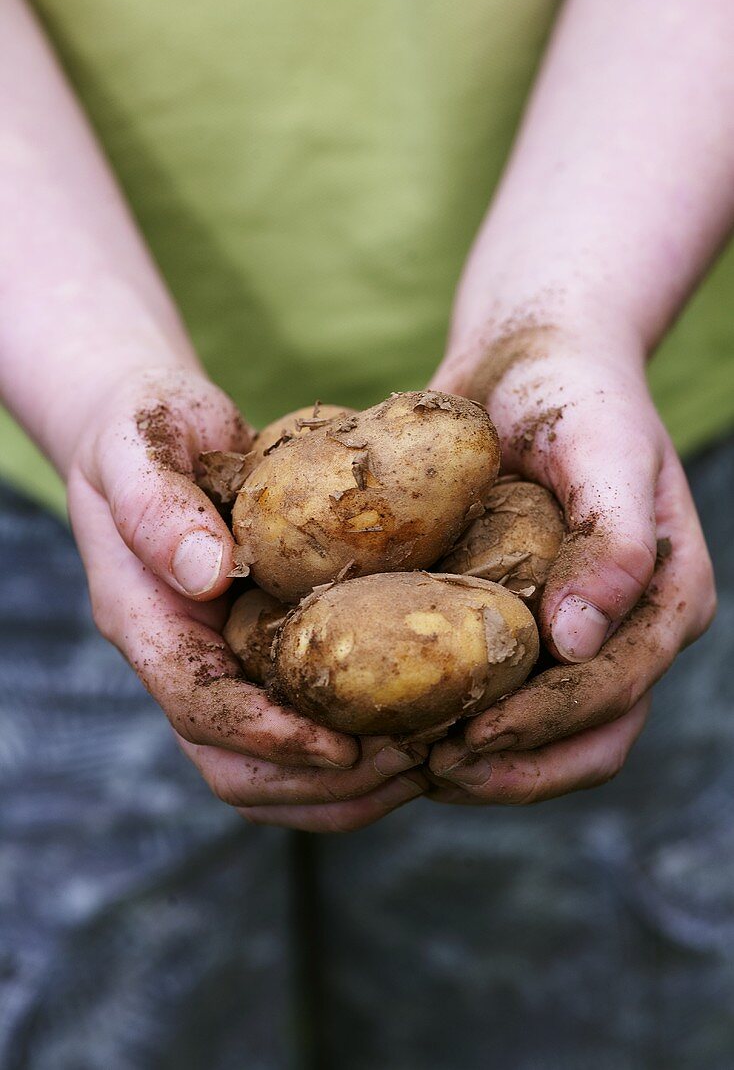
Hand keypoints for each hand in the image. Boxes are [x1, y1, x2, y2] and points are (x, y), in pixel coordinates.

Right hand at [67, 366, 426, 830]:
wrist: (151, 430)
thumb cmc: (144, 426)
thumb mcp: (139, 442)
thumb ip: (155, 502)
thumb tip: (208, 572)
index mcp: (146, 621)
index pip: (199, 709)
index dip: (268, 736)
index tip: (341, 746)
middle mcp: (183, 661)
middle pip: (237, 769)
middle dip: (321, 784)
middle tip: (411, 761)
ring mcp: (221, 666)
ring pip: (271, 774)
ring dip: (347, 788)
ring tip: (428, 760)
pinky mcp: (260, 658)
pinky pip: (302, 732)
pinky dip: (357, 753)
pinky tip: (419, 729)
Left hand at [427, 330, 715, 804]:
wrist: (530, 358)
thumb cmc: (573, 392)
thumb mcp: (603, 446)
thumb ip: (612, 540)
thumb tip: (579, 642)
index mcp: (664, 597)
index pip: (617, 691)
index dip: (547, 726)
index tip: (470, 739)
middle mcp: (626, 629)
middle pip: (589, 737)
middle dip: (515, 768)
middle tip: (432, 773)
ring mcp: (577, 632)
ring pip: (546, 735)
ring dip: (485, 764)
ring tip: (409, 766)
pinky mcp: (525, 623)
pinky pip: (499, 693)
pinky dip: (456, 718)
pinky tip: (399, 723)